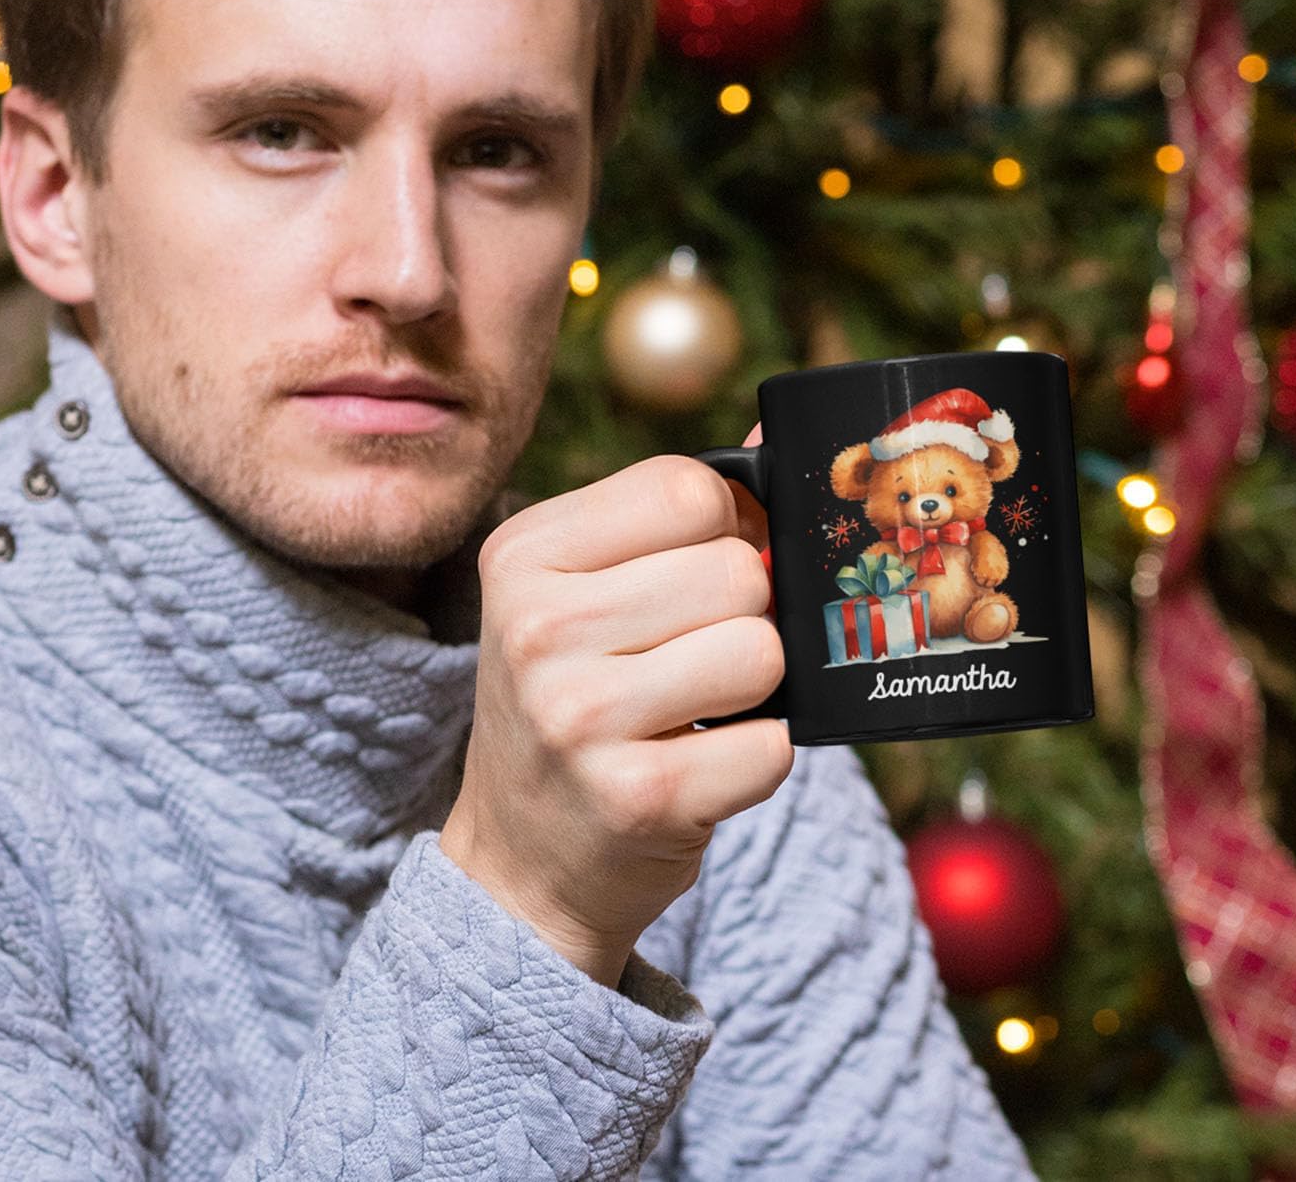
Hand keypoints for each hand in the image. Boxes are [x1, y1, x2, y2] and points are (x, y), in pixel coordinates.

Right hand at [439, 443, 791, 987]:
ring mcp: (580, 718)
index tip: (695, 573)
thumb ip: (676, 510)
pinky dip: (758, 758)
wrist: (521, 860)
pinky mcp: (637, 799)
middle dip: (743, 613)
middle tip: (693, 654)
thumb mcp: (584, 591)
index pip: (688, 487)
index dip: (724, 528)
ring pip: (763, 651)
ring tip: (697, 708)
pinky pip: (771, 746)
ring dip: (755, 686)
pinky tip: (703, 766)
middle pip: (737, 570)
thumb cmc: (576, 698)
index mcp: (523, 555)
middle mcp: (538, 629)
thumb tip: (774, 433)